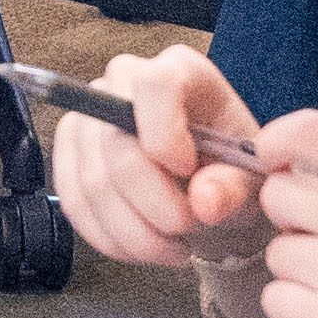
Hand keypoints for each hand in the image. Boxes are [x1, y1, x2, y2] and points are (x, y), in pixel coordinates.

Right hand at [44, 46, 260, 276]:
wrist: (206, 188)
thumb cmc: (230, 171)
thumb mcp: (249, 179)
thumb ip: (232, 188)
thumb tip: (204, 201)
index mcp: (180, 70)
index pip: (153, 85)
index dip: (165, 134)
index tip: (188, 172)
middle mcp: (124, 81)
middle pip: (116, 143)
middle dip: (152, 204)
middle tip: (186, 229)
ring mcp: (89, 115)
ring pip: (93, 182)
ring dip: (134, 232)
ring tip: (172, 247)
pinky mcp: (68, 151)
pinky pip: (74, 202)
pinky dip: (110, 237)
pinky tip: (141, 246)